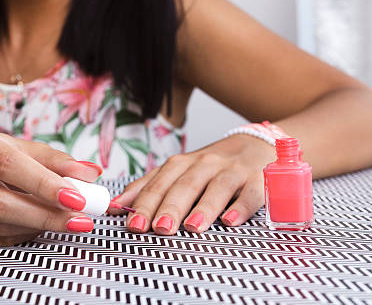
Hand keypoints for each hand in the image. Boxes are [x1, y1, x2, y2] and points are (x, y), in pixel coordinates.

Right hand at [0, 128, 102, 245]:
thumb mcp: (23, 149)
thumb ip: (56, 161)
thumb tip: (90, 174)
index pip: (6, 164)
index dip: (43, 183)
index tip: (76, 197)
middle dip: (46, 214)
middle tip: (80, 219)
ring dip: (38, 226)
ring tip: (65, 220)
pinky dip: (24, 234)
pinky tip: (40, 225)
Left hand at [112, 135, 274, 234]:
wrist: (256, 145)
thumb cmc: (211, 166)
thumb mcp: (178, 172)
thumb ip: (148, 188)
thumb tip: (114, 207)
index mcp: (181, 164)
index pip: (159, 183)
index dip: (145, 203)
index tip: (133, 224)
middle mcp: (205, 164)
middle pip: (185, 185)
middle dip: (171, 206)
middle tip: (159, 227)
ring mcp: (232, 171)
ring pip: (217, 188)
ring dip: (204, 208)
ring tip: (192, 227)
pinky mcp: (257, 180)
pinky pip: (250, 194)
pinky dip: (241, 207)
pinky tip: (231, 221)